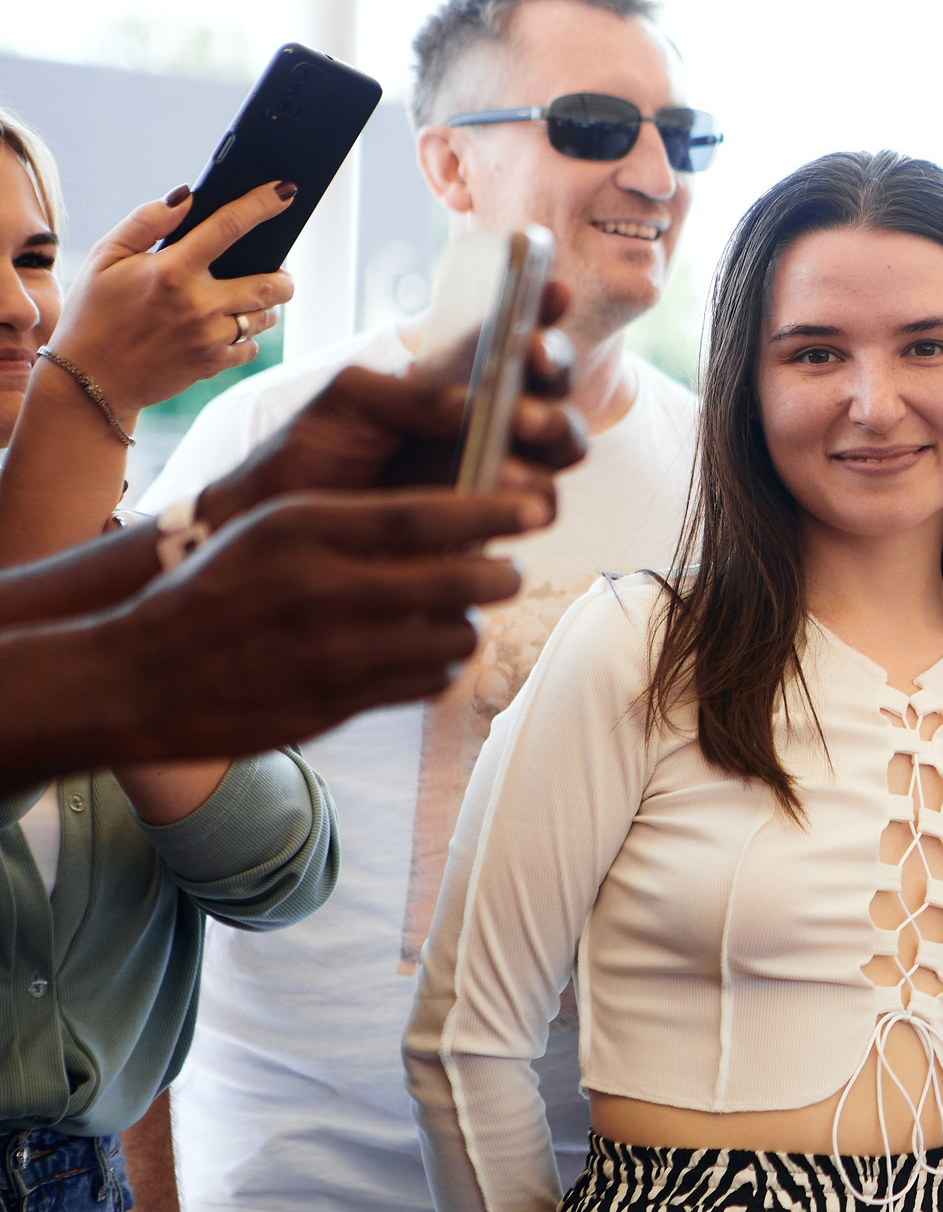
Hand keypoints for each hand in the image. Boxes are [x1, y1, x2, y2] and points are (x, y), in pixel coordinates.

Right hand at [45, 183, 299, 419]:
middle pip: (271, 284)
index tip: (286, 190)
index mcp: (170, 271)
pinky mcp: (214, 365)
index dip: (262, 205)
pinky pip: (252, 347)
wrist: (90, 381)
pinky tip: (225, 326)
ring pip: (266, 317)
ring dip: (265, 305)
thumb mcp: (106, 258)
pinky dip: (246, 336)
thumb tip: (187, 194)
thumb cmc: (95, 312)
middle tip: (277, 269)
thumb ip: (146, 222)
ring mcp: (210, 338)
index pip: (228, 227)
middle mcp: (198, 305)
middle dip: (283, 275)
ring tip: (244, 297)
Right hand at [109, 489, 539, 760]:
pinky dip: (439, 668)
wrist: (138, 677)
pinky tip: (422, 656)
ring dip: (465, 626)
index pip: (425, 514)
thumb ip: (356, 523)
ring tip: (454, 615)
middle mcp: (321, 588)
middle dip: (499, 574)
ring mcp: (330, 653)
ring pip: (451, 637)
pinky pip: (427, 683)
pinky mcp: (336, 705)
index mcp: (303, 528)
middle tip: (509, 570)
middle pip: (456, 579)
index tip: (535, 507)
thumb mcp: (272, 531)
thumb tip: (454, 521)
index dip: (493, 511)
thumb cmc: (217, 590)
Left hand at [198, 284, 583, 530]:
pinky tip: (507, 478)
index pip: (514, 332)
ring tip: (524, 422)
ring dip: (555, 425)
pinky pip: (541, 503)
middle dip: (554, 362)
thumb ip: (407, 394)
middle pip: (554, 384)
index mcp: (460, 375)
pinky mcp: (498, 519)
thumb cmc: (315, 449)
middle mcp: (493, 416)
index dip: (541, 307)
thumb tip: (470, 401)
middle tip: (532, 356)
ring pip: (564, 443)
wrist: (288, 520)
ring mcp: (501, 466)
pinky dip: (535, 488)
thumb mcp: (349, 400)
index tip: (552, 289)